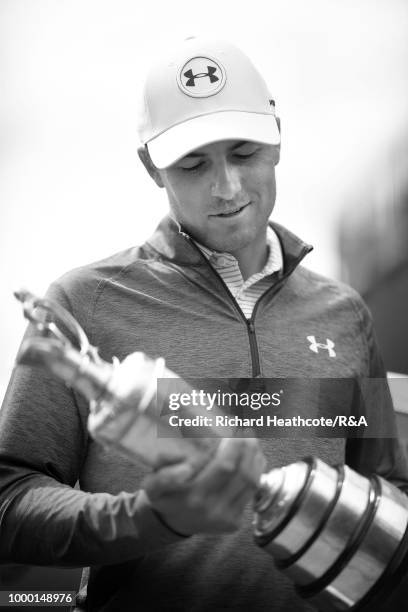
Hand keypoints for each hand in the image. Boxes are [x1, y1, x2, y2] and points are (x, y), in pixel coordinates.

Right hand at [143, 437, 265, 535]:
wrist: (173, 524)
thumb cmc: (166, 496)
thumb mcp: (153, 485)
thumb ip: (165, 474)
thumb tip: (187, 467)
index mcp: (193, 497)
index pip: (223, 467)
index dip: (234, 447)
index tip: (235, 431)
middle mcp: (212, 509)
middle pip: (242, 474)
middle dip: (248, 449)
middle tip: (247, 431)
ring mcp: (226, 517)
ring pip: (251, 482)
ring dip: (255, 457)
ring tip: (253, 439)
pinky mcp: (235, 522)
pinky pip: (252, 492)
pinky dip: (256, 471)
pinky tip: (254, 456)